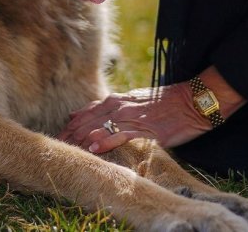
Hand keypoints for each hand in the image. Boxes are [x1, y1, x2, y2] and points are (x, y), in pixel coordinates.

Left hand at [57, 84, 211, 153]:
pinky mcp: (145, 130)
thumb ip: (111, 107)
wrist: (192, 101)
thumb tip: (84, 112)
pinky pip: (120, 135)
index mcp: (118, 100)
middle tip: (55, 146)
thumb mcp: (135, 100)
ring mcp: (132, 118)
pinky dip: (105, 140)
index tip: (58, 136)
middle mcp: (120, 107)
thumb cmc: (165, 103)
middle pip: (87, 121)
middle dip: (70, 134)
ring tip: (67, 148)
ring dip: (81, 138)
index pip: (86, 112)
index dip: (71, 125)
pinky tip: (93, 148)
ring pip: (99, 127)